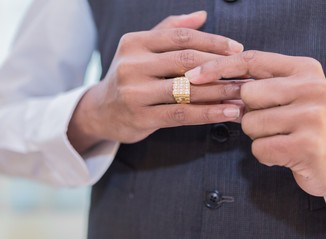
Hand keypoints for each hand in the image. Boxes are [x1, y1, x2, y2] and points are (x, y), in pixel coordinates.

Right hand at [68, 11, 243, 152]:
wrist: (99, 111)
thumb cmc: (127, 78)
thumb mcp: (139, 49)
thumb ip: (167, 30)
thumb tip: (202, 14)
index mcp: (134, 43)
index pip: (180, 37)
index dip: (212, 41)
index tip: (237, 49)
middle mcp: (132, 65)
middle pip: (186, 60)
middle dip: (220, 66)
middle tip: (246, 72)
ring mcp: (135, 92)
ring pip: (187, 89)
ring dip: (220, 91)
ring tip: (244, 94)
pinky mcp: (140, 117)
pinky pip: (181, 115)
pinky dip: (209, 113)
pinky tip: (228, 113)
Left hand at [186, 50, 325, 195]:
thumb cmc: (309, 128)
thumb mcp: (294, 96)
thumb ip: (263, 86)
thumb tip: (218, 84)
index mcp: (305, 70)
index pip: (252, 59)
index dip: (219, 66)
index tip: (193, 75)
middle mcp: (311, 87)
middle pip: (247, 94)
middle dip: (250, 112)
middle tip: (274, 123)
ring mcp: (311, 116)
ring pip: (250, 123)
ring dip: (259, 136)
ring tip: (284, 139)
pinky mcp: (305, 145)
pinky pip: (259, 149)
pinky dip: (267, 156)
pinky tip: (287, 155)